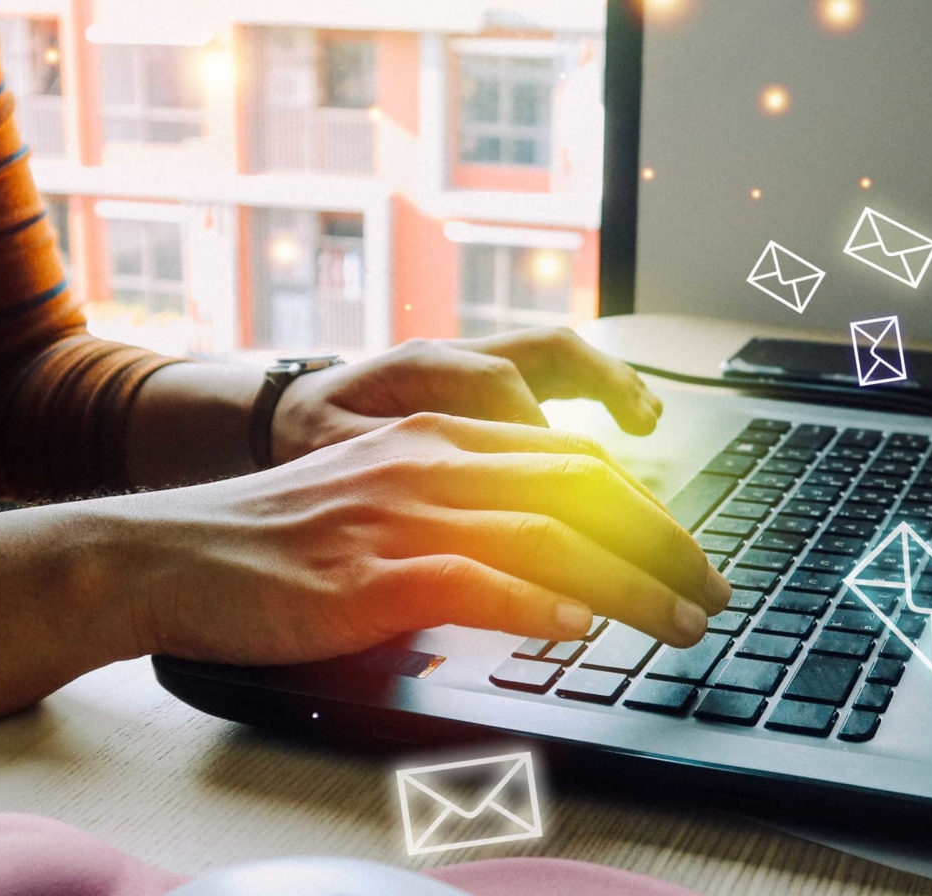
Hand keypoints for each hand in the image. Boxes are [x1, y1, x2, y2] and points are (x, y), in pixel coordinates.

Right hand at [98, 413, 731, 664]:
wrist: (158, 557)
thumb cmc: (259, 550)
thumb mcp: (367, 513)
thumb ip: (448, 529)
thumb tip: (531, 578)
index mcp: (432, 441)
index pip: (568, 460)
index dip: (645, 506)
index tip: (690, 551)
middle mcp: (426, 464)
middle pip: (579, 490)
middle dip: (662, 542)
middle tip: (715, 591)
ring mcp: (397, 517)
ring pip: (545, 536)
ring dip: (627, 583)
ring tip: (680, 622)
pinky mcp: (367, 574)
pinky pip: (471, 581)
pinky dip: (533, 604)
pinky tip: (575, 630)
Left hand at [269, 327, 664, 464]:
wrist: (279, 413)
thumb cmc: (306, 442)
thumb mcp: (331, 457)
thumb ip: (383, 470)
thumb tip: (434, 504)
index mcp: (414, 369)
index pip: (495, 385)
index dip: (537, 432)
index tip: (568, 488)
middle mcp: (453, 354)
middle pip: (546, 357)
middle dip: (604, 392)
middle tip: (648, 437)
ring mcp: (473, 360)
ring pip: (559, 356)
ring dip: (613, 385)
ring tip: (652, 422)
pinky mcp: (485, 378)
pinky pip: (554, 372)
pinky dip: (598, 393)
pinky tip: (636, 425)